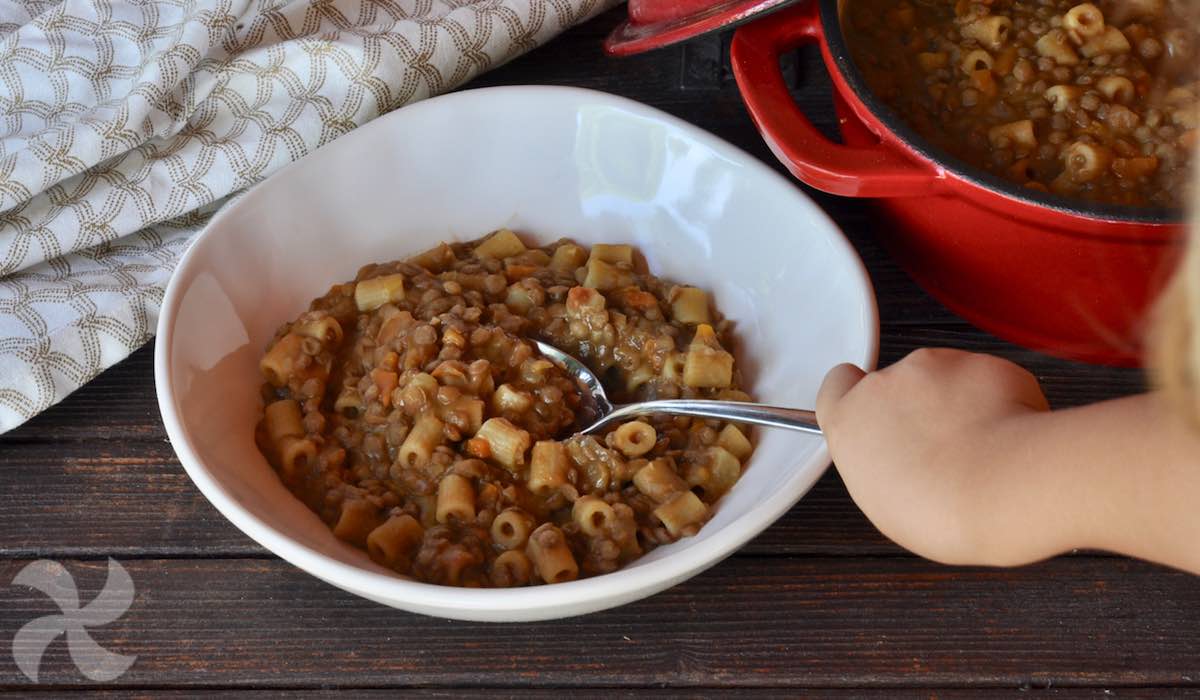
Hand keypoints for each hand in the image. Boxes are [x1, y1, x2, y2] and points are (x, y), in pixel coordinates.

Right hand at [816, 348, 1050, 565]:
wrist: (999, 491)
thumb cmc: (943, 510)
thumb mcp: (884, 501)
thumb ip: (879, 459)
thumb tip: (900, 457)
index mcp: (850, 420)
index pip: (838, 383)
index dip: (857, 394)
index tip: (876, 413)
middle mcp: (886, 384)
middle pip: (897, 384)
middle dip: (918, 405)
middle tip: (941, 447)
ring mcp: (934, 366)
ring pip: (944, 377)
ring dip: (958, 402)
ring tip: (979, 448)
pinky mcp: (979, 362)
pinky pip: (984, 377)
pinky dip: (995, 398)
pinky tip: (1004, 436)